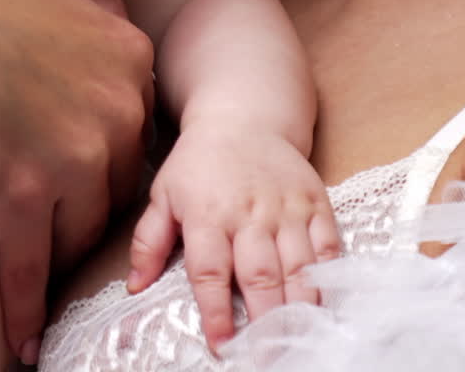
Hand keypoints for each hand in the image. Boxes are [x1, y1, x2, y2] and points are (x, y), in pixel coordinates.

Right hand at [0, 0, 153, 361]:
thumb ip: (101, 26)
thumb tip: (112, 50)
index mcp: (130, 57)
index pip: (137, 132)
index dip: (109, 160)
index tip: (94, 182)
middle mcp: (118, 109)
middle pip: (116, 186)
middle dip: (89, 208)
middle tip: (65, 226)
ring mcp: (75, 154)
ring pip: (80, 231)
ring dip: (60, 256)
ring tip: (46, 272)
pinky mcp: (22, 193)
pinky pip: (32, 266)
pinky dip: (27, 304)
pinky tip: (24, 331)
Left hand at [127, 122, 339, 351]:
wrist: (244, 116)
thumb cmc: (199, 162)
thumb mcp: (164, 193)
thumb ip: (149, 241)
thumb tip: (135, 286)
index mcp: (207, 214)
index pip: (210, 272)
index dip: (216, 312)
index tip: (221, 347)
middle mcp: (248, 213)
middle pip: (260, 275)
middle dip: (265, 323)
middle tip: (268, 358)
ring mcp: (286, 207)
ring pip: (299, 266)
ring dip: (301, 309)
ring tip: (300, 341)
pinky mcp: (315, 201)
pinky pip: (328, 245)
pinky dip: (330, 276)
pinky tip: (327, 304)